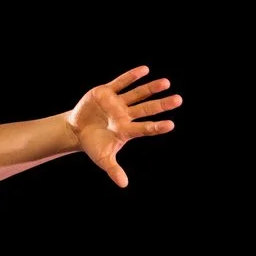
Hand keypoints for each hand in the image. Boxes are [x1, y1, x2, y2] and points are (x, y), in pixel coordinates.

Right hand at [65, 65, 180, 186]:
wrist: (77, 130)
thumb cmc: (93, 145)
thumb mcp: (103, 159)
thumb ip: (114, 170)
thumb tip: (124, 185)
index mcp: (126, 130)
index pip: (145, 128)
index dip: (157, 126)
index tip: (170, 125)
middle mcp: (125, 115)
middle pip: (147, 109)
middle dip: (162, 104)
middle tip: (179, 100)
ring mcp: (117, 103)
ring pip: (137, 94)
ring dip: (151, 88)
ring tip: (166, 83)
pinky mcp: (106, 92)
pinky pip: (121, 82)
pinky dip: (131, 76)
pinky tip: (145, 70)